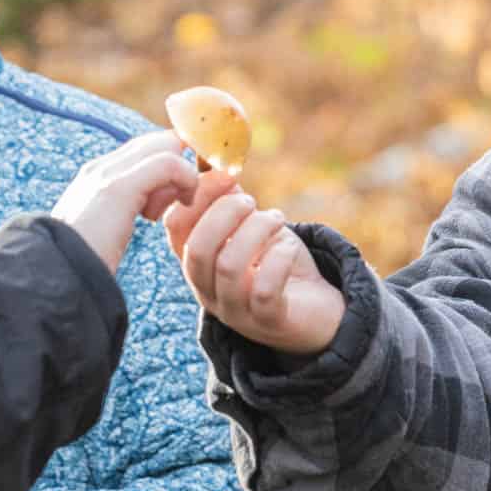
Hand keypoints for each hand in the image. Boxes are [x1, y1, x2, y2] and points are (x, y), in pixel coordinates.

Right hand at [53, 131, 199, 272]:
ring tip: (169, 210)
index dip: (175, 164)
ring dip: (183, 176)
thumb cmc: (86, 262)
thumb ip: (126, 207)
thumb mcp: (108, 228)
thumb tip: (153, 205)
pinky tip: (184, 204)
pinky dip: (187, 180)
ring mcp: (107, 173)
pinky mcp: (118, 187)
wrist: (54, 276)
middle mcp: (102, 166)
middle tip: (177, 203)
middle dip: (182, 166)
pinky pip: (170, 164)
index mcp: (98, 174)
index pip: (150, 147)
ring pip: (168, 145)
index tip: (178, 197)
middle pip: (162, 140)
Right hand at [163, 175, 344, 355]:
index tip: (226, 175)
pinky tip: (290, 247)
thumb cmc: (279, 265)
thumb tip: (220, 168)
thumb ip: (234, 202)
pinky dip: (278, 259)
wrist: (316, 311)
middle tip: (252, 201)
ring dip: (256, 231)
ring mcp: (235, 310)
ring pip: (229, 266)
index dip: (196, 195)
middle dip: (225, 213)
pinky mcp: (267, 321)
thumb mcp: (253, 229)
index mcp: (198, 263)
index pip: (175, 229)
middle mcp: (207, 289)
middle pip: (197, 249)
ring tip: (278, 218)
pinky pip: (264, 290)